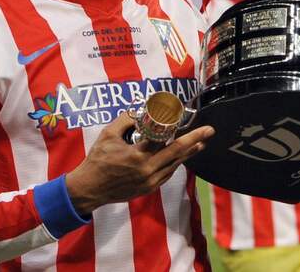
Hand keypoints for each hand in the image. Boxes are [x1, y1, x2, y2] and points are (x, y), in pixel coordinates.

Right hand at [65, 112, 214, 214]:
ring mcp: (149, 181)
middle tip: (210, 130)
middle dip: (195, 140)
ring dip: (189, 152)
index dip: (175, 126)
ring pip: (175, 164)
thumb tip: (140, 110)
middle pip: (177, 152)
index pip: (162, 137)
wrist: (90, 189)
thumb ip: (126, 120)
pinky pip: (168, 173)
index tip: (184, 117)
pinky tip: (182, 155)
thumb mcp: (108, 135)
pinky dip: (176, 163)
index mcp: (137, 154)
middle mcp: (147, 169)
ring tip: (201, 143)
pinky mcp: (149, 188)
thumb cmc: (97, 160)